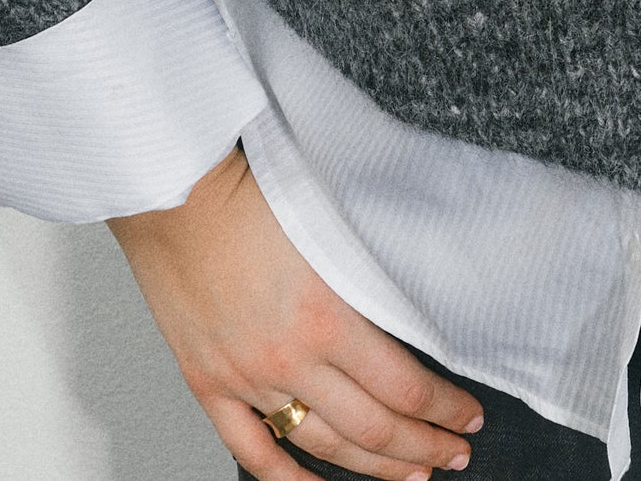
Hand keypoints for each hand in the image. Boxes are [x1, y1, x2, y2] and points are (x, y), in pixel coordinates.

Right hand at [108, 143, 483, 478]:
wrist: (173, 188)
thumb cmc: (249, 189)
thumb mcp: (330, 227)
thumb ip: (368, 279)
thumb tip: (414, 317)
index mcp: (326, 316)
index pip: (404, 387)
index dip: (445, 408)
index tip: (467, 415)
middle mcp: (288, 359)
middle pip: (374, 427)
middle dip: (424, 445)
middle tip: (453, 454)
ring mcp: (246, 378)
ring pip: (324, 445)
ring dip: (375, 466)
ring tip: (410, 472)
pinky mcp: (208, 384)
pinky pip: (254, 451)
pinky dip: (290, 480)